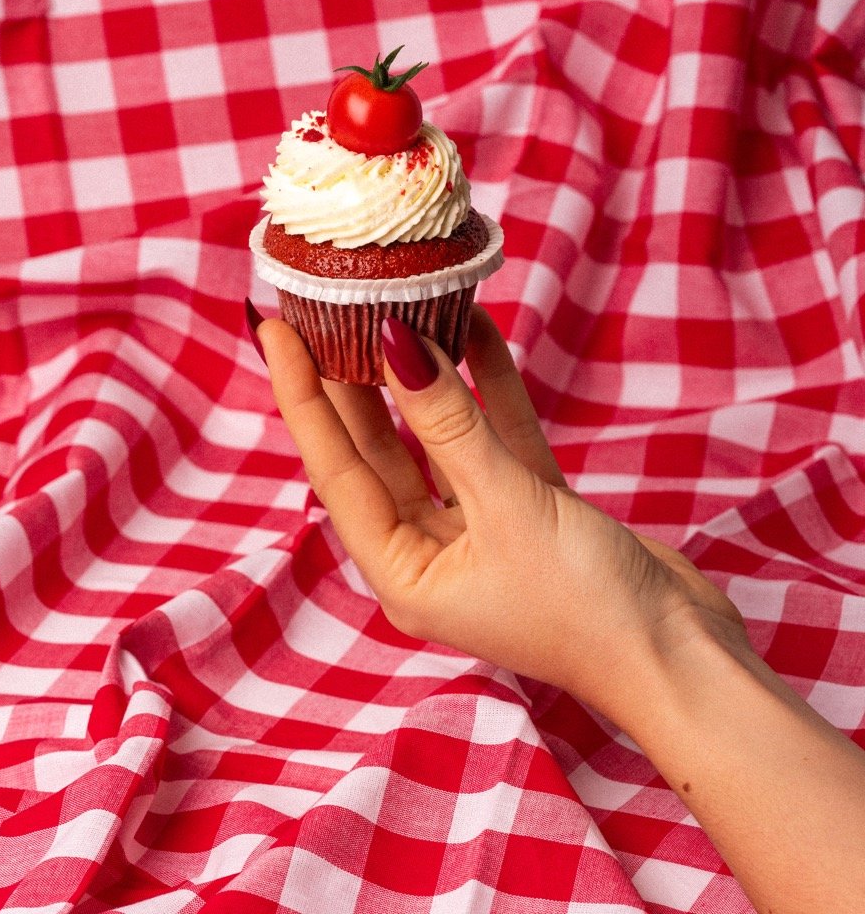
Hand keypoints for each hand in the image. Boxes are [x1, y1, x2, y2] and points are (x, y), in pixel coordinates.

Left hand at [250, 304, 746, 728]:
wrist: (684, 658)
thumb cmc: (587, 607)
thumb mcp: (508, 505)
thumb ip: (449, 423)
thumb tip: (391, 345)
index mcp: (404, 574)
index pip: (335, 470)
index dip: (304, 396)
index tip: (278, 328)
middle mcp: (432, 553)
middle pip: (377, 450)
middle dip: (352, 379)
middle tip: (325, 306)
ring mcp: (482, 530)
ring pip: (436, 439)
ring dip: (422, 376)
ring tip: (394, 303)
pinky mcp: (531, 511)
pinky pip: (495, 439)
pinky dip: (487, 390)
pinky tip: (474, 330)